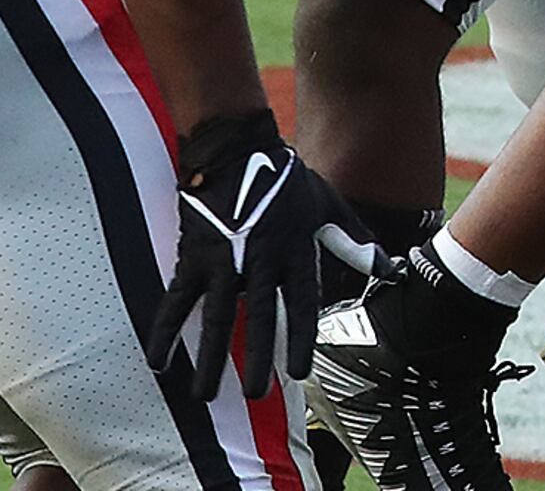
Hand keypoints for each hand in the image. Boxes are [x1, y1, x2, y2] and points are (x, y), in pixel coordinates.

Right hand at [143, 111, 373, 401]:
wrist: (235, 149)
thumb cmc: (285, 179)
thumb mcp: (327, 204)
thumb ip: (353, 239)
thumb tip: (386, 267)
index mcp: (293, 251)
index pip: (301, 304)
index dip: (300, 340)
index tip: (299, 374)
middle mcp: (258, 260)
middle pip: (259, 318)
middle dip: (257, 358)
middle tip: (254, 395)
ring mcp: (222, 260)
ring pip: (215, 317)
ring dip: (209, 358)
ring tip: (205, 394)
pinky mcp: (192, 256)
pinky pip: (175, 300)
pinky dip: (165, 331)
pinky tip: (158, 361)